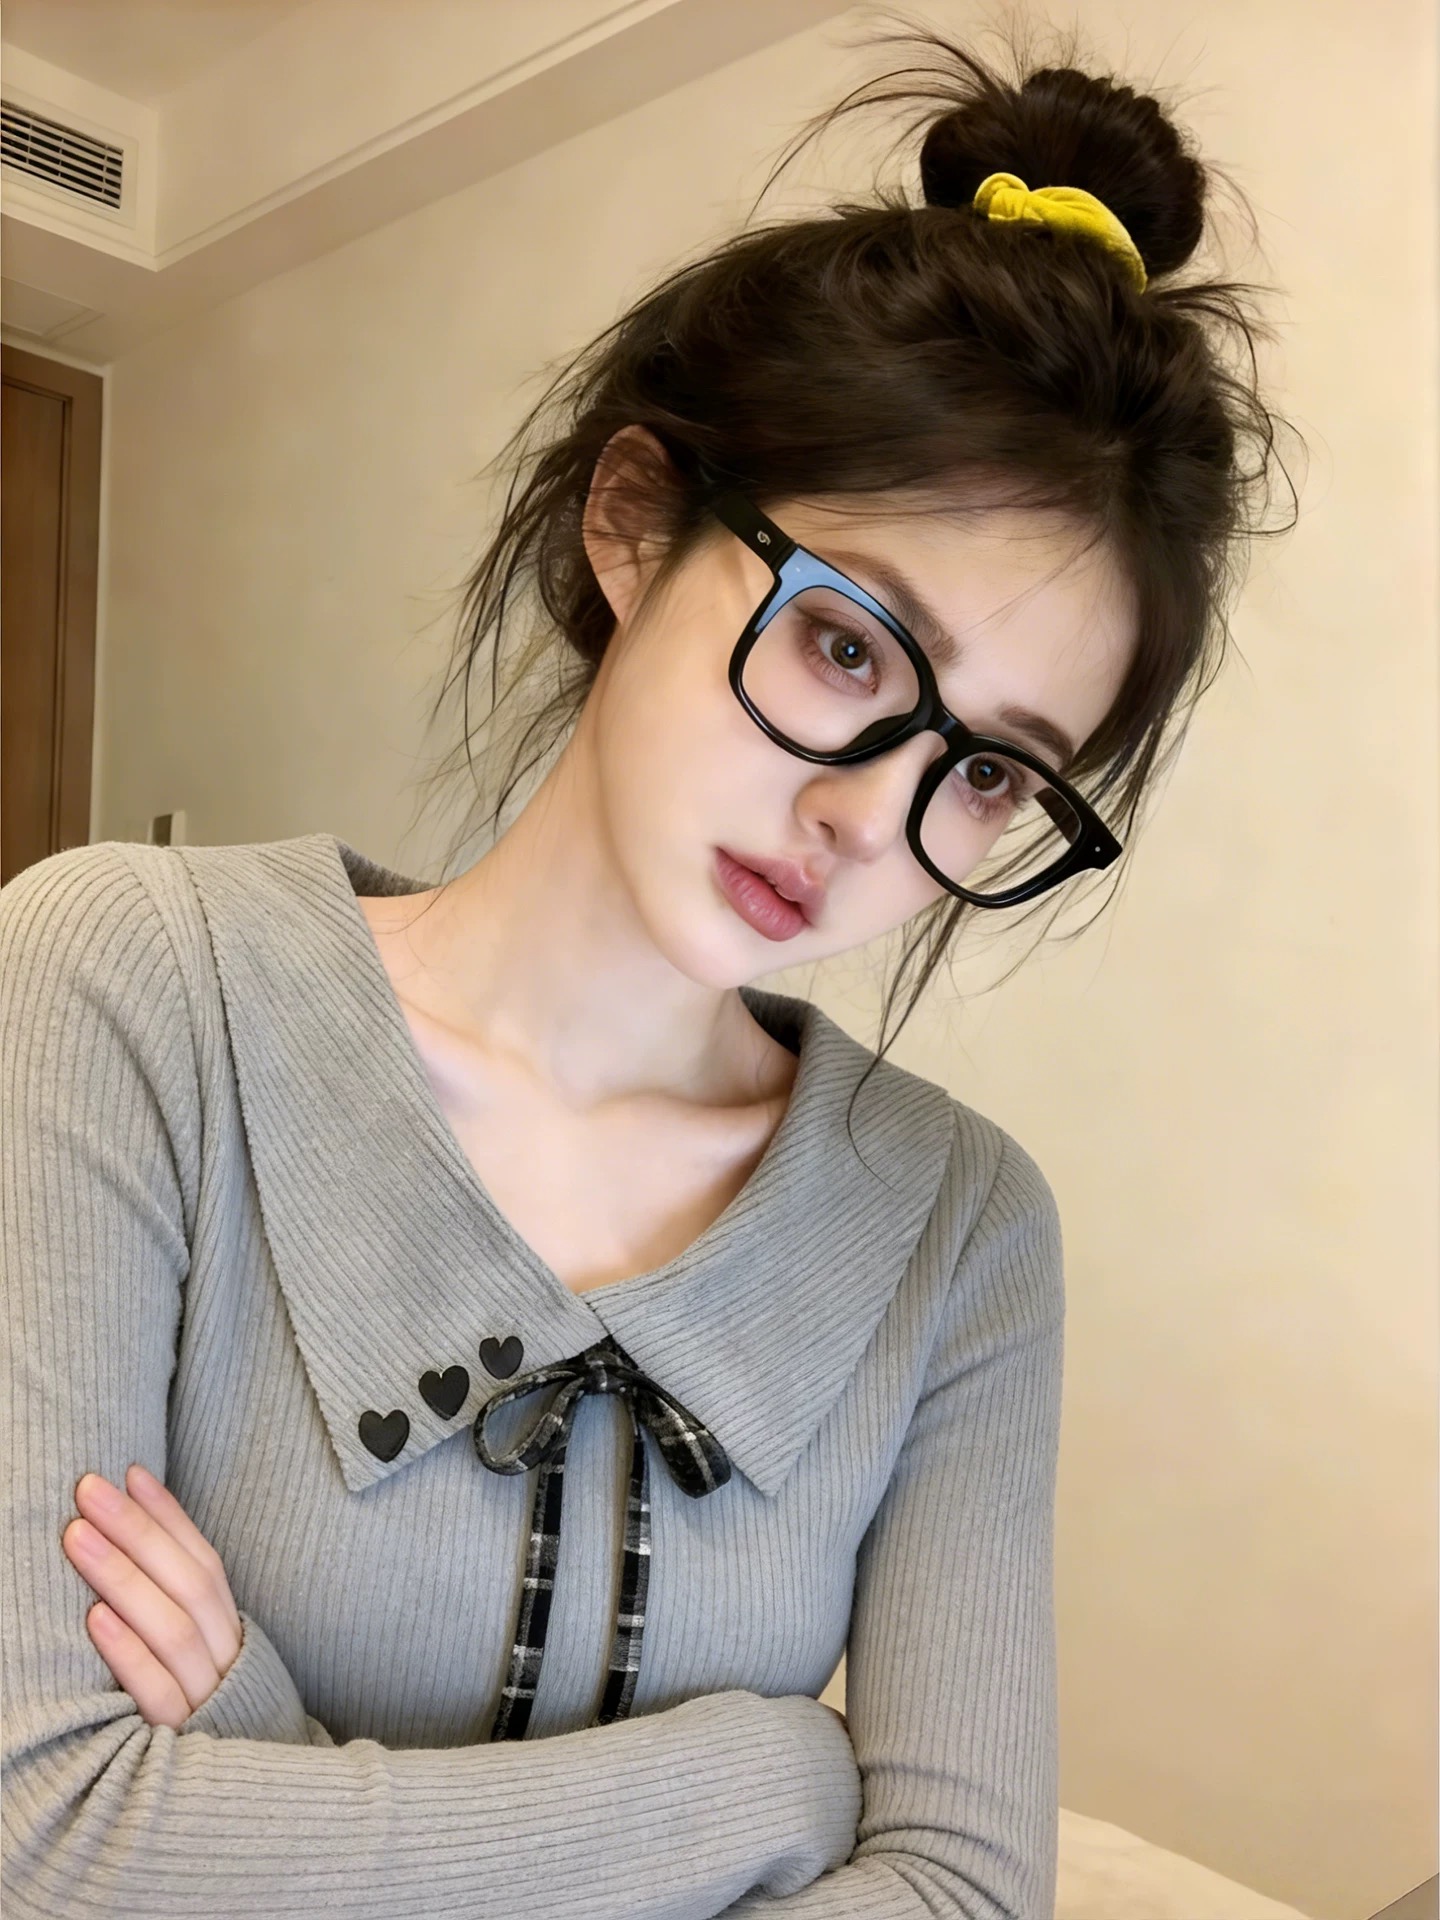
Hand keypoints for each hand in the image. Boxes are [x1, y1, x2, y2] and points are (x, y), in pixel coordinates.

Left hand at [62, 1464, 241, 1729]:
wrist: (253, 1806)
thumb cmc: (213, 1714)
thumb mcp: (209, 1658)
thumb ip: (181, 1611)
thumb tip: (137, 1541)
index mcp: (231, 1630)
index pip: (203, 1558)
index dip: (168, 1514)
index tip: (130, 1471)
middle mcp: (225, 1657)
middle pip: (186, 1581)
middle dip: (136, 1530)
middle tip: (88, 1490)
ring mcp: (207, 1698)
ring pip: (172, 1627)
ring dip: (122, 1576)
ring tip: (78, 1536)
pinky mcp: (180, 1740)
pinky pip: (157, 1691)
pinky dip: (127, 1652)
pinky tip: (94, 1618)